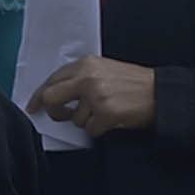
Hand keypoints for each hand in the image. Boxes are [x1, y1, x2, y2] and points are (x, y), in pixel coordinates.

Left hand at [29, 55, 156, 136]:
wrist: (161, 93)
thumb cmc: (135, 84)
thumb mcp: (105, 70)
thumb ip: (81, 78)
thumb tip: (56, 95)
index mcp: (86, 64)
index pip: (53, 79)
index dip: (40, 95)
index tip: (33, 106)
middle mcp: (87, 77)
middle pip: (52, 97)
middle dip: (54, 111)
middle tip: (61, 117)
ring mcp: (95, 95)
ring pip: (75, 119)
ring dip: (88, 121)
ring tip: (107, 112)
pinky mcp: (105, 113)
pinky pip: (90, 130)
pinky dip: (100, 130)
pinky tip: (113, 120)